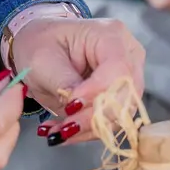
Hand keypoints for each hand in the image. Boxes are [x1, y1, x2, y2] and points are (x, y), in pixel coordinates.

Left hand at [8, 17, 145, 146]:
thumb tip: (78, 108)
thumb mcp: (42, 60)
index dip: (97, 93)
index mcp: (111, 36)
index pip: (118, 70)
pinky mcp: (122, 99)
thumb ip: (63, 83)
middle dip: (92, 119)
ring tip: (58, 132)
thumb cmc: (39, 45)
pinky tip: (64, 131)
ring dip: (88, 129)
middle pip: (125, 97)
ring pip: (120, 116)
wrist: (39, 49)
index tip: (70, 107)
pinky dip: (87, 132)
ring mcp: (129, 79)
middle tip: (62, 130)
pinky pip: (112, 123)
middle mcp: (129, 57)